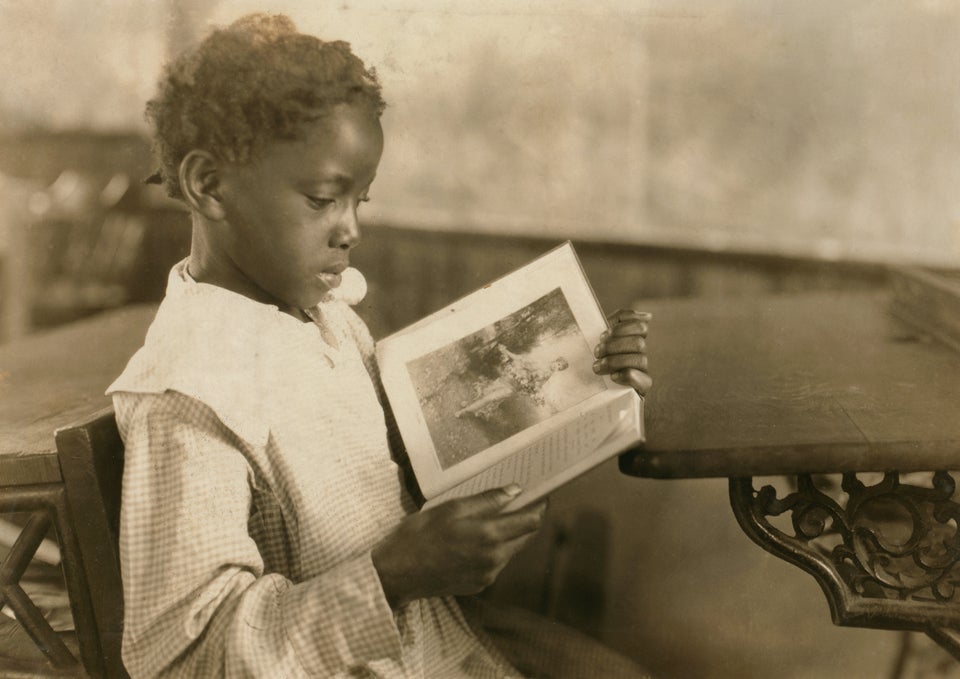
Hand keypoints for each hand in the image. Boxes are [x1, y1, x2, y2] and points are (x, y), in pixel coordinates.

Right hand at [371, 486, 545, 607]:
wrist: (396, 573)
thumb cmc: (419, 535)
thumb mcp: (451, 508)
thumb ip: (487, 501)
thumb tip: (515, 491)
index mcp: (490, 536)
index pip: (531, 521)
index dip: (539, 506)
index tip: (541, 495)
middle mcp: (494, 558)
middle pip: (525, 537)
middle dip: (526, 520)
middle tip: (518, 503)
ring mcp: (487, 575)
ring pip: (511, 551)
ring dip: (509, 535)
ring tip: (491, 520)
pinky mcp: (478, 585)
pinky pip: (495, 564)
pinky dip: (494, 550)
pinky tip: (475, 541)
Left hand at [593, 309, 652, 395]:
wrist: (588, 390)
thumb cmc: (596, 358)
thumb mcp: (601, 335)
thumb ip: (619, 319)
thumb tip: (648, 316)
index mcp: (633, 339)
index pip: (640, 326)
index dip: (621, 328)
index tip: (602, 335)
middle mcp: (640, 353)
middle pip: (639, 343)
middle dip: (614, 346)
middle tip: (597, 352)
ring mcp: (643, 371)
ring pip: (641, 359)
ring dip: (615, 361)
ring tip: (597, 366)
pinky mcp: (641, 388)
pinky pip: (645, 380)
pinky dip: (628, 375)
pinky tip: (613, 377)